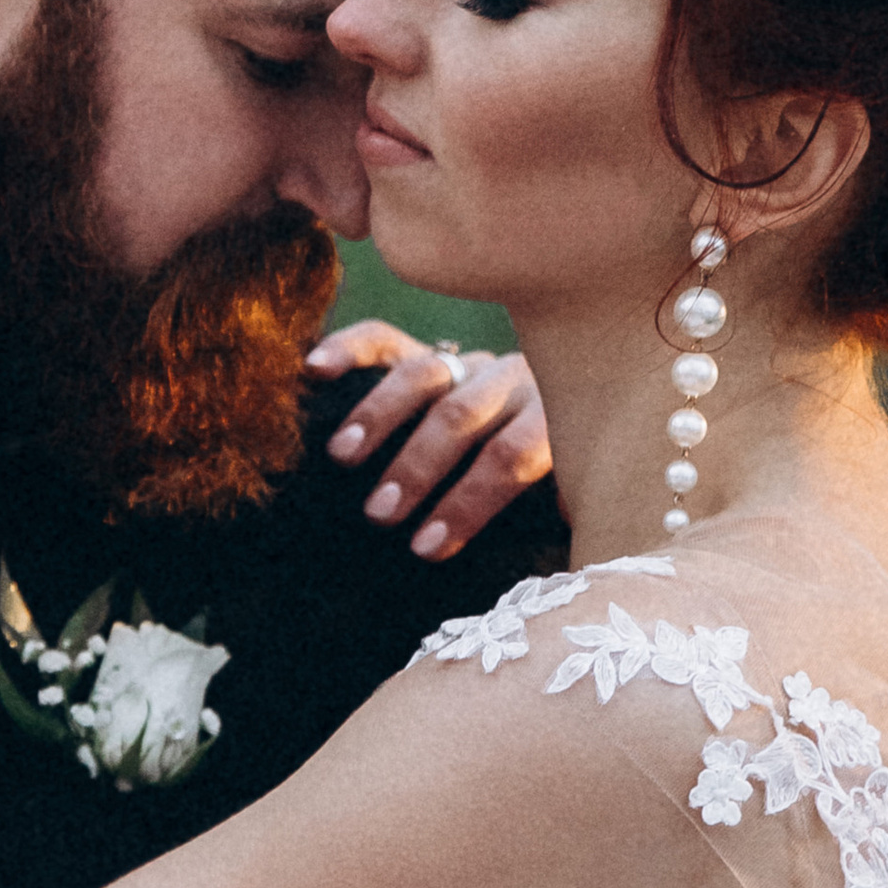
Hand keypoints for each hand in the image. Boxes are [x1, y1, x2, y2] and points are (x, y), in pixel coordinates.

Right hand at [305, 321, 552, 561]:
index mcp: (554, 419)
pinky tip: (316, 367)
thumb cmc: (553, 491)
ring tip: (342, 456)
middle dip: (417, 467)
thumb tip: (561, 516)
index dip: (469, 501)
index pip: (511, 455)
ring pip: (423, 374)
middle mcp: (513, 380)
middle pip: (460, 415)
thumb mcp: (572, 499)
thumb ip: (569, 509)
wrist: (571, 422)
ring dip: (379, 416)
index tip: (427, 546)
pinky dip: (349, 349)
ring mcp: (468, 362)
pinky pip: (386, 341)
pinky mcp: (429, 353)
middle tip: (378, 513)